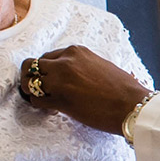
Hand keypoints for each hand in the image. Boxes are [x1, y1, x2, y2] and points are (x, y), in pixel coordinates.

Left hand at [22, 45, 151, 135]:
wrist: (131, 104)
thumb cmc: (122, 88)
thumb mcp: (100, 65)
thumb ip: (82, 65)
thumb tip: (73, 75)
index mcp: (76, 51)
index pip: (48, 56)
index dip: (47, 69)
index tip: (51, 78)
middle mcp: (65, 62)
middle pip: (32, 65)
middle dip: (32, 77)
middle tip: (38, 88)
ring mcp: (60, 81)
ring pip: (28, 82)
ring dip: (31, 91)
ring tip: (40, 98)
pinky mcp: (59, 100)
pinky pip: (36, 100)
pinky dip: (38, 105)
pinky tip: (49, 109)